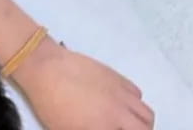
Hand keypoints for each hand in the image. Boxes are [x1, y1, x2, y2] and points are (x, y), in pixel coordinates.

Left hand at [14, 39, 153, 128]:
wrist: (45, 68)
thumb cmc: (50, 103)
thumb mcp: (65, 129)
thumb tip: (99, 128)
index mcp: (105, 128)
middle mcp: (119, 113)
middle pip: (145, 128)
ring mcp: (120, 94)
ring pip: (147, 113)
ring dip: (140, 120)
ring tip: (126, 121)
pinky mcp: (117, 77)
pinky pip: (137, 93)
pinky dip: (133, 102)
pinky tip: (119, 101)